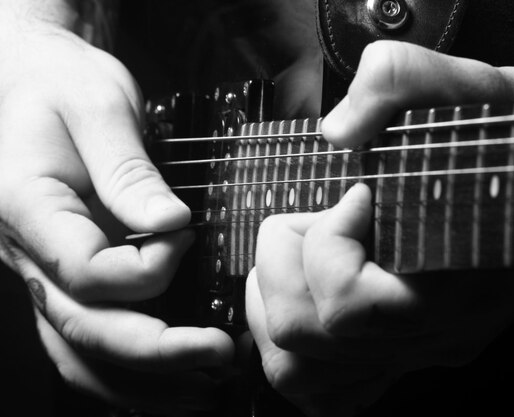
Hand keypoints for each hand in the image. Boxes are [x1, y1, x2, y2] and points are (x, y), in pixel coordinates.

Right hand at [0, 9, 233, 414]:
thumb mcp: (98, 109)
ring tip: (202, 390)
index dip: (144, 270)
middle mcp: (27, 253)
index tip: (186, 240)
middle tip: (219, 354)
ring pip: (78, 350)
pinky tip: (169, 377)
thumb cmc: (63, 88)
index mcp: (27, 207)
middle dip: (155, 351)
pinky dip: (125, 368)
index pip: (84, 270)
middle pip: (82, 326)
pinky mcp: (68, 275)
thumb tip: (170, 227)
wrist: (36, 81)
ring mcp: (43, 270)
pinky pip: (85, 337)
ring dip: (139, 381)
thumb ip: (128, 173)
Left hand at [246, 40, 513, 416]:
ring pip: (297, 371)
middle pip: (302, 333)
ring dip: (271, 305)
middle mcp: (429, 332)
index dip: (327, 241)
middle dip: (282, 263)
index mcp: (449, 280)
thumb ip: (405, 83)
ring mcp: (411, 351)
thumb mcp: (476, 96)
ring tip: (296, 258)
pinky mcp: (398, 355)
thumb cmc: (509, 153)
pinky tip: (306, 303)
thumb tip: (338, 129)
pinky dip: (291, 350)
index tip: (355, 194)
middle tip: (313, 220)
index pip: (347, 306)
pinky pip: (319, 389)